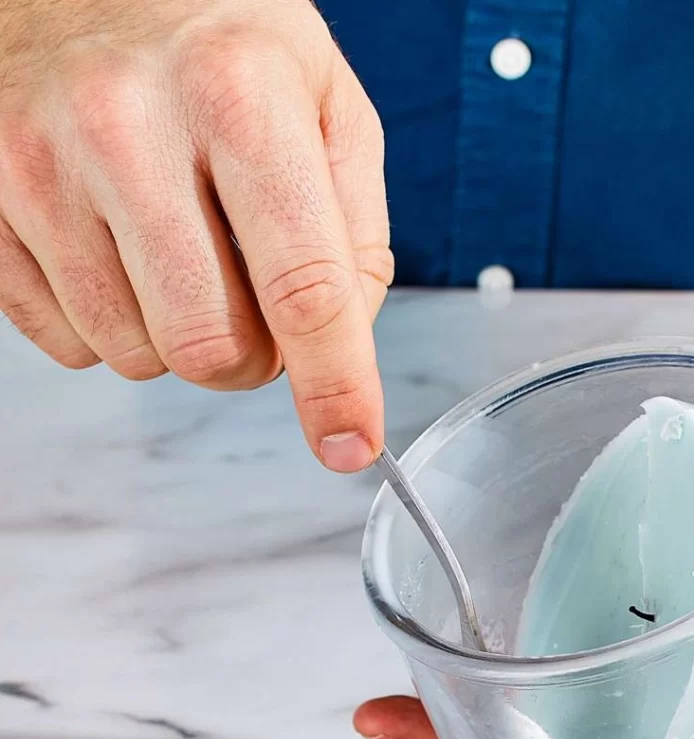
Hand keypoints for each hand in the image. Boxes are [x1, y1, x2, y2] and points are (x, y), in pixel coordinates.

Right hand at [0, 0, 390, 470]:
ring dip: (180, 338)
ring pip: (136, 355)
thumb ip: (357, 232)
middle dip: (252, 360)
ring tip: (185, 257)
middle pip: (210, 347)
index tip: (349, 445)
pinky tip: (124, 253)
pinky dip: (115, 323)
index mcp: (240, 97)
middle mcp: (129, 127)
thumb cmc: (222, 42)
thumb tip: (345, 345)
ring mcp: (40, 163)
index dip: (336, 387)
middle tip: (256, 307)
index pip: (305, 289)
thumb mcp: (329, 107)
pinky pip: (68, 341)